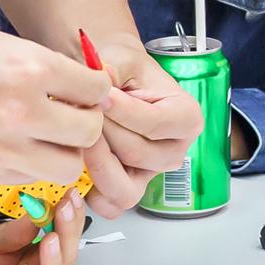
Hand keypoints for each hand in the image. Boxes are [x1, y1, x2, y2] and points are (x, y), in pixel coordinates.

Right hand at [0, 11, 106, 189]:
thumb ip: (31, 64)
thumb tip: (64, 82)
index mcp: (30, 67)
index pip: (96, 89)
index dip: (93, 89)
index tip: (84, 89)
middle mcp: (22, 112)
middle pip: (89, 133)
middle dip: (85, 123)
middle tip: (68, 114)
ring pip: (66, 168)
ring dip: (62, 153)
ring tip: (44, 137)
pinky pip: (27, 181)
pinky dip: (30, 169)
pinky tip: (15, 149)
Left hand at [0, 198, 84, 264]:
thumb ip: (18, 229)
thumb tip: (38, 211)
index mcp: (46, 257)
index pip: (67, 237)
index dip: (73, 217)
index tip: (72, 196)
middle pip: (65, 260)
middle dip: (68, 234)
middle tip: (65, 211)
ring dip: (52, 262)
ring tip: (51, 240)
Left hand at [78, 44, 197, 217]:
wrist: (115, 80)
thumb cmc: (124, 70)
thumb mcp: (122, 59)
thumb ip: (112, 70)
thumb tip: (102, 78)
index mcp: (187, 119)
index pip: (155, 124)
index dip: (122, 111)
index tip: (100, 95)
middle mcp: (174, 151)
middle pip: (136, 154)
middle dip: (103, 131)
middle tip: (82, 109)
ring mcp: (150, 174)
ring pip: (123, 187)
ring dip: (95, 161)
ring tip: (80, 135)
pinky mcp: (127, 187)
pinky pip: (109, 205)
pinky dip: (90, 191)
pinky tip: (77, 162)